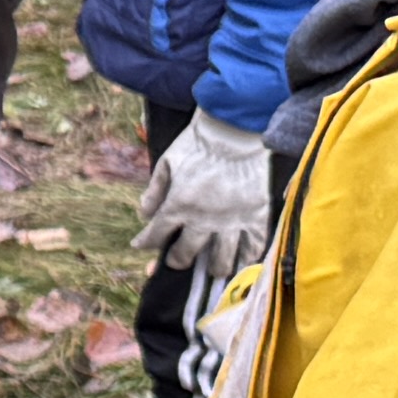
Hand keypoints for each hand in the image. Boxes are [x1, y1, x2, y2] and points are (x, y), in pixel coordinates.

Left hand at [133, 115, 271, 277]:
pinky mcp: (256, 215)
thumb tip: (144, 215)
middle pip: (185, 255)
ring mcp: (232, 220)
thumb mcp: (166, 163)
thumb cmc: (197, 144)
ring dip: (213, 267)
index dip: (146, 243)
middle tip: (178, 258)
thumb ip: (154, 191)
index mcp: (178, 205)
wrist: (235, 130)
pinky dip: (247, 257)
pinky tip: (242, 260)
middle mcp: (203, 219)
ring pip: (221, 260)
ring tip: (212, 268)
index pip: (156, 235)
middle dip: (177, 259)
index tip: (141, 245)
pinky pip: (253, 246)